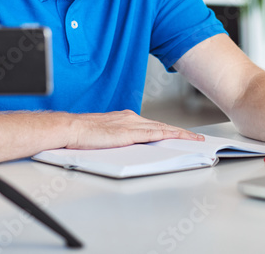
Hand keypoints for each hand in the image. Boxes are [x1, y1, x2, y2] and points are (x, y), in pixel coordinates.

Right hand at [66, 110, 204, 149]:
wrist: (70, 128)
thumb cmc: (81, 134)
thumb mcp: (105, 134)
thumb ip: (119, 138)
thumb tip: (128, 146)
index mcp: (125, 117)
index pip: (152, 124)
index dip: (168, 129)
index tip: (179, 134)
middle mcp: (131, 117)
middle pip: (161, 125)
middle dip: (179, 132)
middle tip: (194, 138)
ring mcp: (131, 124)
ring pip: (162, 128)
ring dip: (180, 134)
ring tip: (194, 139)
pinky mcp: (129, 133)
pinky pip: (155, 133)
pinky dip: (170, 135)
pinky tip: (179, 138)